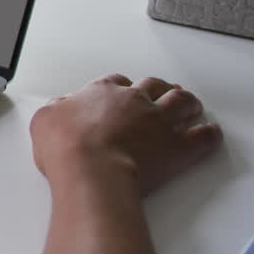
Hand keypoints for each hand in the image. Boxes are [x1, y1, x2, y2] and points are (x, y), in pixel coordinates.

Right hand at [30, 74, 221, 195]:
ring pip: (182, 101)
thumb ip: (55, 109)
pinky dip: (209, 133)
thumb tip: (58, 107)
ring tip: (190, 105)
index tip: (122, 93)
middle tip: (161, 93)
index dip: (121, 87)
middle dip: (159, 88)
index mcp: (102, 92)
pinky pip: (203, 135)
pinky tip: (209, 132)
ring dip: (188, 102)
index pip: (116, 82)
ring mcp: (159, 122)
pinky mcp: (179, 147)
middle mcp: (134, 101)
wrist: (92, 171)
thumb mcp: (44, 121)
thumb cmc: (67, 148)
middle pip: (154, 85)